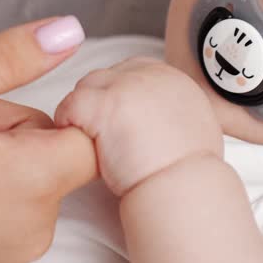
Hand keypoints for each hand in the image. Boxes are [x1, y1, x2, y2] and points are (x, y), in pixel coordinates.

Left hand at [55, 57, 222, 196]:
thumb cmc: (187, 173)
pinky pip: (69, 106)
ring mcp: (126, 86)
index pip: (130, 72)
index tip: (117, 126)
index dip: (117, 99)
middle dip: (98, 105)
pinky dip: (68, 125)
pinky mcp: (105, 105)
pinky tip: (78, 148)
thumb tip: (153, 116)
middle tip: (102, 138)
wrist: (184, 190)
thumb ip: (171, 110)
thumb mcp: (194, 126)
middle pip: (106, 77)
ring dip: (84, 114)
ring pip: (86, 88)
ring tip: (92, 145)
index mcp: (171, 78)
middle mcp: (150, 74)